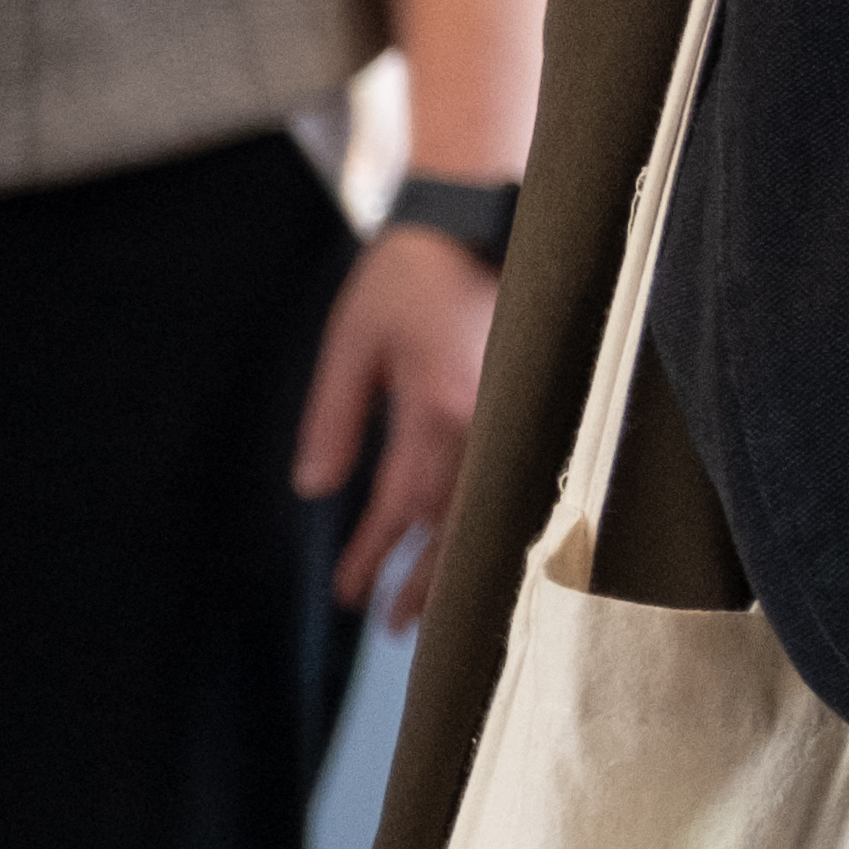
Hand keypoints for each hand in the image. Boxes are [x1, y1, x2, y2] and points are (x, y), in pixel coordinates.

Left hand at [298, 212, 499, 617]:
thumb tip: (317, 488)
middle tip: (394, 628)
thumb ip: (334, 416)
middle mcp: (483, 419)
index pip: (400, 504)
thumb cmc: (406, 276)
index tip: (348, 594)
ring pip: (488, 509)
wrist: (476, 220)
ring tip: (435, 608)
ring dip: (458, 562)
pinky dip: (490, 520)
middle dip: (422, 582)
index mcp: (434, 405)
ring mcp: (515, 413)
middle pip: (454, 524)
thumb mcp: (351, 341)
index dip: (371, 554)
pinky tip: (481, 546)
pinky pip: (510, 479)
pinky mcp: (531, 403)